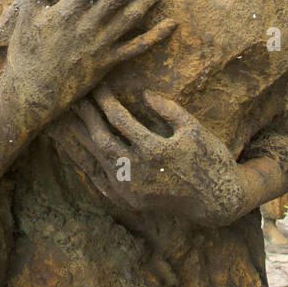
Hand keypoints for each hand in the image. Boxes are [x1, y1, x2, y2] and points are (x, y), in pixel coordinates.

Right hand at [0, 0, 175, 133]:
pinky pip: (136, 49)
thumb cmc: (27, 50)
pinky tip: (172, 23)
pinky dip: (155, 37)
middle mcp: (89, 24)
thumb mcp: (26, 12)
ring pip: (133, 16)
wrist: (31, 94)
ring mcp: (101, 44)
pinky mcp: (108, 63)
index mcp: (69, 9)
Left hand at [63, 84, 244, 225]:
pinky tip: (81, 148)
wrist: (217, 201)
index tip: (98, 85)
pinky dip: (90, 163)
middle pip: (102, 139)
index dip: (106, 100)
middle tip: (75, 98)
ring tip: (70, 119)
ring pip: (98, 160)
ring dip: (83, 138)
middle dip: (87, 116)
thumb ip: (168, 109)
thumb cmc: (210, 158)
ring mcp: (132, 190)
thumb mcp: (194, 128)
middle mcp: (138, 173)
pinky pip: (103, 179)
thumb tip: (144, 93)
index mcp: (155, 151)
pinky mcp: (130, 201)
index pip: (119, 120)